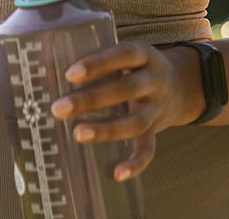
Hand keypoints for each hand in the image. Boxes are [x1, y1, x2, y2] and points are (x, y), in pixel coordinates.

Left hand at [51, 42, 205, 181]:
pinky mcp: (156, 129)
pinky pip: (149, 148)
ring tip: (78, 134)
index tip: (70, 74)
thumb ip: (96, 59)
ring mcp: (156, 107)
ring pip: (136, 122)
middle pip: (126, 89)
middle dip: (92, 100)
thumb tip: (45, 65)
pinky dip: (136, 163)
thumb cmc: (135, 66)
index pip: (123, 54)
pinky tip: (117, 173)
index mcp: (144, 55)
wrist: (183, 84)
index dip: (98, 63)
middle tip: (59, 108)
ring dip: (107, 130)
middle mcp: (154, 81)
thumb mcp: (125, 54)